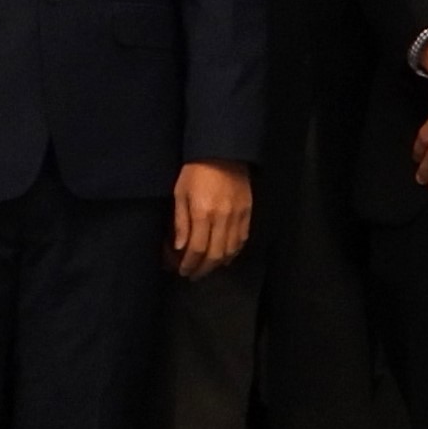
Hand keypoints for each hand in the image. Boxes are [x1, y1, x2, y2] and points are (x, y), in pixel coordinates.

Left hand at [167, 160, 252, 277]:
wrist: (222, 152)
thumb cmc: (195, 171)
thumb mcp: (180, 193)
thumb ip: (181, 222)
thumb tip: (180, 248)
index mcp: (203, 213)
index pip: (196, 248)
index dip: (189, 264)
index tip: (182, 271)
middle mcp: (222, 218)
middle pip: (214, 255)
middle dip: (202, 269)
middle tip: (193, 275)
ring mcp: (237, 216)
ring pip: (230, 251)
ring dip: (217, 264)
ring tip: (207, 269)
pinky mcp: (247, 213)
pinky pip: (242, 240)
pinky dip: (233, 253)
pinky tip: (225, 257)